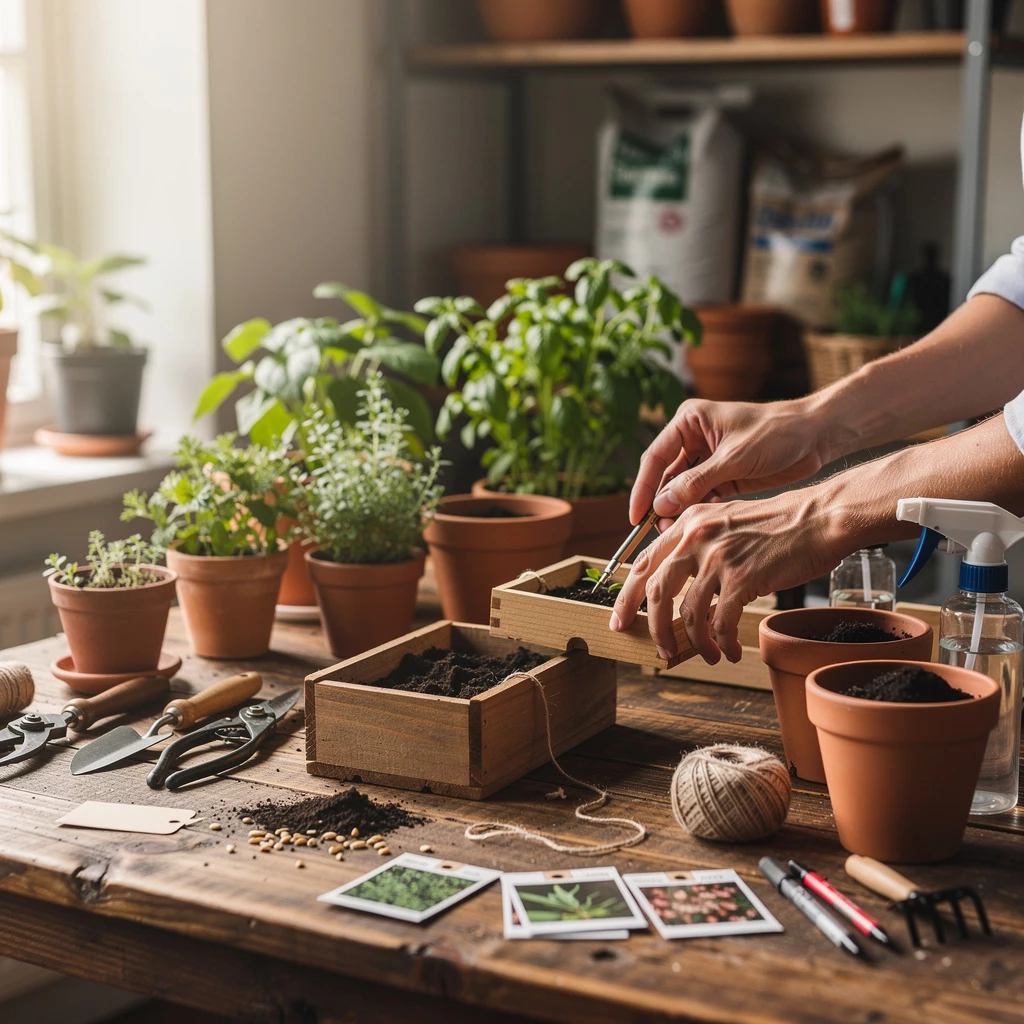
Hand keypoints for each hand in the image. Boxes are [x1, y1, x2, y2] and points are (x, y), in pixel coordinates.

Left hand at [610, 487, 840, 663]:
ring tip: (705, 655)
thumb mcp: (725, 521)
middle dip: (648, 625)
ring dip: (692, 643)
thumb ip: (698, 544)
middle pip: (654, 590)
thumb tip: (677, 583)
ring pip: (687, 613)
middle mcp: (696, 537)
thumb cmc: (778, 525)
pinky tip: (728, 650)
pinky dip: (721, 643)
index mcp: (688, 523)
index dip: (626, 596)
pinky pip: (720, 622)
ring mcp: (717, 557)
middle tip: (654, 649)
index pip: (643, 562)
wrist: (819, 518)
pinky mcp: (742, 578)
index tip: (619, 618)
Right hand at [630, 397, 833, 524]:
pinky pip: (702, 495)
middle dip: (662, 503)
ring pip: (683, 489)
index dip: (643, 488)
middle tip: (661, 530)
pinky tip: (702, 520)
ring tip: (679, 530)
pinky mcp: (724, 475)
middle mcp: (693, 438)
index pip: (654, 458)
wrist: (816, 436)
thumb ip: (696, 482)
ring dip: (680, 509)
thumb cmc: (777, 433)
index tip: (636, 515)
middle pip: (666, 476)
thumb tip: (661, 505)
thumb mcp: (734, 459)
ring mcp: (708, 458)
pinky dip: (700, 508)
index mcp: (689, 421)